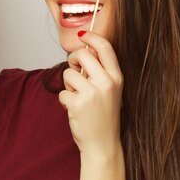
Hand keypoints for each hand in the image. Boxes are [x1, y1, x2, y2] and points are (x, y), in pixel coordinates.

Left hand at [58, 31, 122, 157]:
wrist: (103, 144)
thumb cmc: (104, 116)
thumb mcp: (110, 90)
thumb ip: (100, 71)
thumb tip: (84, 50)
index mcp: (116, 77)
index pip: (105, 47)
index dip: (91, 37)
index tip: (83, 35)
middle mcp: (106, 82)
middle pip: (82, 54)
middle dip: (72, 59)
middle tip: (74, 71)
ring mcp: (92, 93)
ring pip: (68, 73)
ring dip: (68, 84)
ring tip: (77, 97)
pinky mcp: (77, 104)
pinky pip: (62, 92)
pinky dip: (64, 100)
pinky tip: (74, 110)